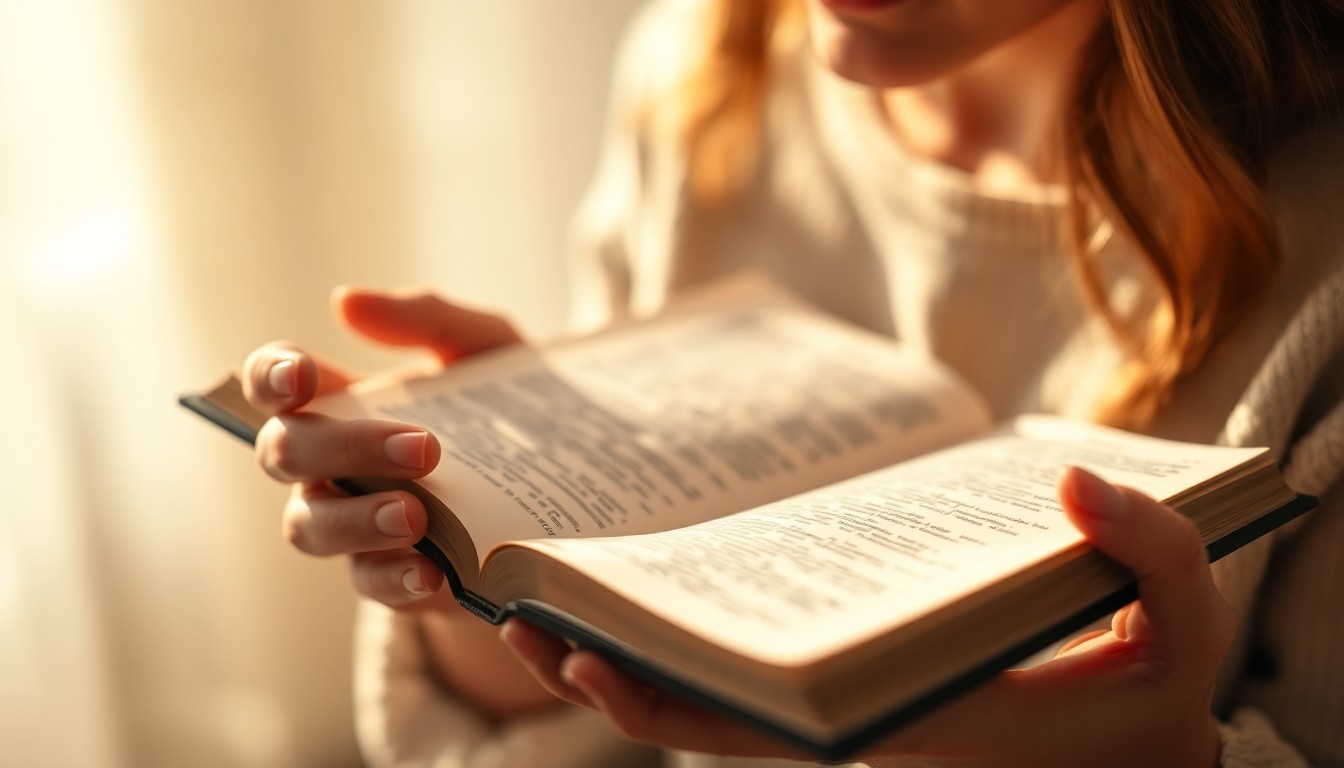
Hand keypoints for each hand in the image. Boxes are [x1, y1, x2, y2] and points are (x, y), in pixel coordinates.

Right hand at [246, 288, 563, 717]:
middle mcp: (328, 463)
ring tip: (416, 515)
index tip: (301, 375)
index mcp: (340, 399)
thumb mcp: (484, 347)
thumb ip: (425, 318)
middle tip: (425, 448)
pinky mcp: (390, 575)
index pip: (271, 383)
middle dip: (345, 447)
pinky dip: (392, 577)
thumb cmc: (506, 401)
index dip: (268, 376)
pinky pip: (366, 583)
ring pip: (307, 526)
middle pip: (285, 453)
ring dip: (356, 519)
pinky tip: (430, 571)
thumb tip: (346, 302)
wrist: (570, 483)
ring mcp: (352, 522)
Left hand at [499, 466, 1232, 767]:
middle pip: (699, 719)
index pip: (753, 734)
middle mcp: (853, 726)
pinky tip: (642, 582)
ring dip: (619, 660)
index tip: (579, 655)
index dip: (657, 705)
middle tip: (514, 615)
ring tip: (540, 597)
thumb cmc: (1154, 702)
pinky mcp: (844, 687)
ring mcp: (840, 708)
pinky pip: (739, 681)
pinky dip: (675, 648)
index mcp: (905, 727)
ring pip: (704, 703)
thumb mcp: (1183, 637)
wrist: (1139, 755)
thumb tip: (1071, 478)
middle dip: (602, 675)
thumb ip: (1153, 558)